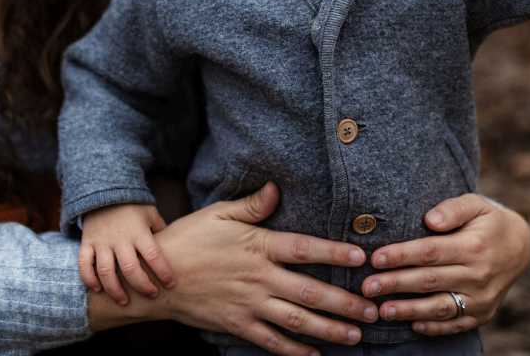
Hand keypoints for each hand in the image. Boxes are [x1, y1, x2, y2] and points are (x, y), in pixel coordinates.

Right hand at [80, 204, 174, 304]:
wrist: (104, 192)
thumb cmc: (133, 207)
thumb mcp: (150, 214)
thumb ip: (160, 231)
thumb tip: (176, 249)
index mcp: (139, 232)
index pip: (154, 256)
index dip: (163, 272)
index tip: (171, 284)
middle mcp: (120, 239)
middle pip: (130, 269)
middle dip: (142, 286)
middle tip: (151, 295)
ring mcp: (101, 242)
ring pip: (106, 272)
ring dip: (115, 290)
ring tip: (124, 302)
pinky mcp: (87, 243)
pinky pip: (84, 264)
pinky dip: (89, 279)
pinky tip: (97, 289)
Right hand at [152, 182, 378, 355]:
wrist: (157, 278)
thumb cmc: (189, 239)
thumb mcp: (219, 214)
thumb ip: (252, 206)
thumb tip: (276, 189)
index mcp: (258, 247)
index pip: (304, 249)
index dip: (334, 252)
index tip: (361, 257)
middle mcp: (259, 278)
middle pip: (310, 292)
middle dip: (345, 304)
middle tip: (372, 310)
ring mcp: (250, 305)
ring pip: (297, 321)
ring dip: (330, 330)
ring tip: (355, 335)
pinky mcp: (238, 325)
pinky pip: (272, 341)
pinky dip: (295, 351)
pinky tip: (315, 355)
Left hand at [362, 194, 529, 336]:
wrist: (521, 247)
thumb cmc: (489, 221)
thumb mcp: (476, 204)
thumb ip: (452, 209)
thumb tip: (429, 220)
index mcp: (474, 246)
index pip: (430, 252)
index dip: (401, 256)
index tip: (375, 258)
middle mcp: (479, 275)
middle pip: (429, 281)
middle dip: (395, 284)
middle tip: (366, 287)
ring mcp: (482, 299)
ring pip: (439, 307)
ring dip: (408, 310)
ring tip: (381, 310)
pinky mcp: (483, 314)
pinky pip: (455, 325)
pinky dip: (433, 327)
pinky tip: (411, 324)